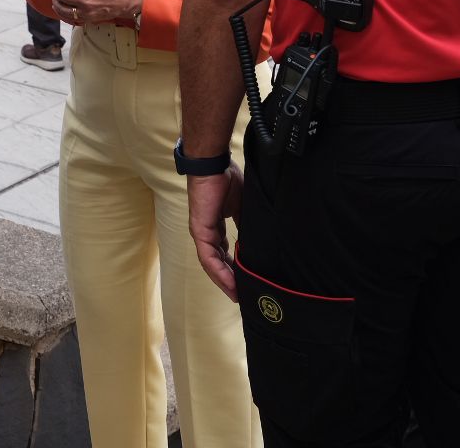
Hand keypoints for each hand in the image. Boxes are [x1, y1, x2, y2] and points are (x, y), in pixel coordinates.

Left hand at [188, 167, 244, 300]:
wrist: (213, 164)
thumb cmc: (227, 179)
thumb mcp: (242, 206)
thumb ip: (245, 223)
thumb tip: (260, 239)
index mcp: (216, 226)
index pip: (224, 253)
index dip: (233, 268)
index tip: (246, 281)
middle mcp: (207, 233)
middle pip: (217, 262)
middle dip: (229, 279)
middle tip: (242, 294)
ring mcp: (201, 232)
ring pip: (211, 264)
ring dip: (224, 280)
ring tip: (237, 294)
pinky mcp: (199, 230)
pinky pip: (208, 256)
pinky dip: (219, 271)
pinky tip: (230, 282)